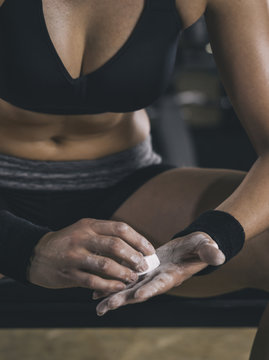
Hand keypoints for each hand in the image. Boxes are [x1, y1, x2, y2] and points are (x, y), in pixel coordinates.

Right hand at [27, 218, 154, 290]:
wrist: (36, 254)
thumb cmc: (68, 243)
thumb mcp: (84, 231)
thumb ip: (105, 236)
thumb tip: (135, 247)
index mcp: (90, 225)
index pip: (120, 228)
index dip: (138, 239)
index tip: (150, 250)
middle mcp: (82, 238)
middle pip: (115, 245)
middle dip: (134, 257)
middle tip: (144, 266)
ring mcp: (74, 256)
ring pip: (105, 265)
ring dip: (123, 273)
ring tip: (133, 278)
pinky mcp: (68, 274)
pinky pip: (93, 281)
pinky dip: (109, 286)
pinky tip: (118, 287)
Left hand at [95, 232, 224, 315]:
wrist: (190, 248)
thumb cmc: (200, 248)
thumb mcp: (206, 247)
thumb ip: (210, 252)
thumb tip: (219, 256)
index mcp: (172, 276)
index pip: (160, 284)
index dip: (149, 290)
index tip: (136, 296)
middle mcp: (158, 280)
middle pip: (138, 291)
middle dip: (122, 299)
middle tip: (105, 307)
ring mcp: (148, 276)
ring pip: (128, 287)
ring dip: (113, 294)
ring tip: (96, 302)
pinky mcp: (142, 271)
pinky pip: (125, 278)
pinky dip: (112, 283)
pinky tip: (96, 288)